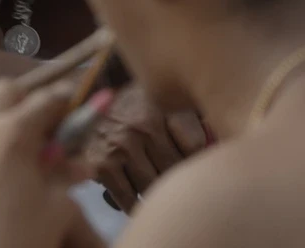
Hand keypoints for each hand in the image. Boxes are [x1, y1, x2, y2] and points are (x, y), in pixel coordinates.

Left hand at [0, 80, 100, 247]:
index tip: (78, 110)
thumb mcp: (58, 208)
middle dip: (26, 102)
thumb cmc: (18, 240)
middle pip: (4, 91)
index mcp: (13, 132)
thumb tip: (80, 163)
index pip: (49, 98)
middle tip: (41, 131)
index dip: (69, 101)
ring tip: (7, 168)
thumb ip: (68, 175)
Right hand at [81, 82, 207, 207]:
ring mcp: (122, 147)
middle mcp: (143, 127)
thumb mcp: (164, 99)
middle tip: (180, 181)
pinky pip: (127, 197)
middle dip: (178, 176)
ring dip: (157, 191)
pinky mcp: (102, 165)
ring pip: (152, 185)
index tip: (200, 165)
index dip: (199, 158)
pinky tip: (139, 203)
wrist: (90, 103)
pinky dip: (134, 205)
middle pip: (174, 168)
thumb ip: (190, 119)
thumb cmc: (137, 104)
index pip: (195, 145)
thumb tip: (213, 149)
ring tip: (160, 190)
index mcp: (165, 107)